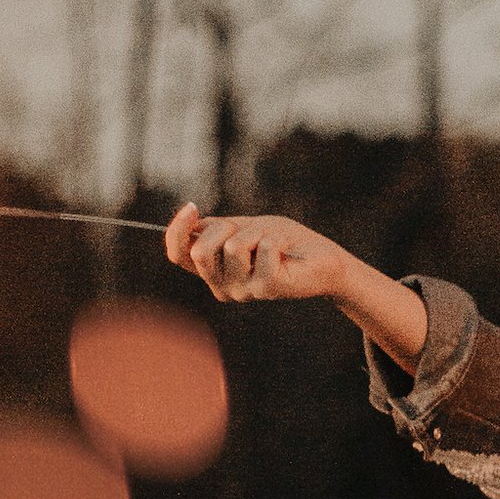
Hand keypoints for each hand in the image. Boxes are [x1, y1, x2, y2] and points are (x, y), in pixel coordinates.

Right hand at [166, 204, 343, 304]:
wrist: (323, 258)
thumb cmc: (283, 242)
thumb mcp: (243, 227)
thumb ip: (214, 228)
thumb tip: (187, 219)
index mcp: (213, 273)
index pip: (178, 255)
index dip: (177, 230)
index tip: (190, 207)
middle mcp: (223, 287)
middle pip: (199, 251)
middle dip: (223, 228)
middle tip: (250, 230)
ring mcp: (244, 291)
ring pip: (232, 247)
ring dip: (255, 233)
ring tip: (272, 242)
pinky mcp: (267, 288)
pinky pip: (261, 250)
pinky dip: (273, 240)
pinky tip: (283, 251)